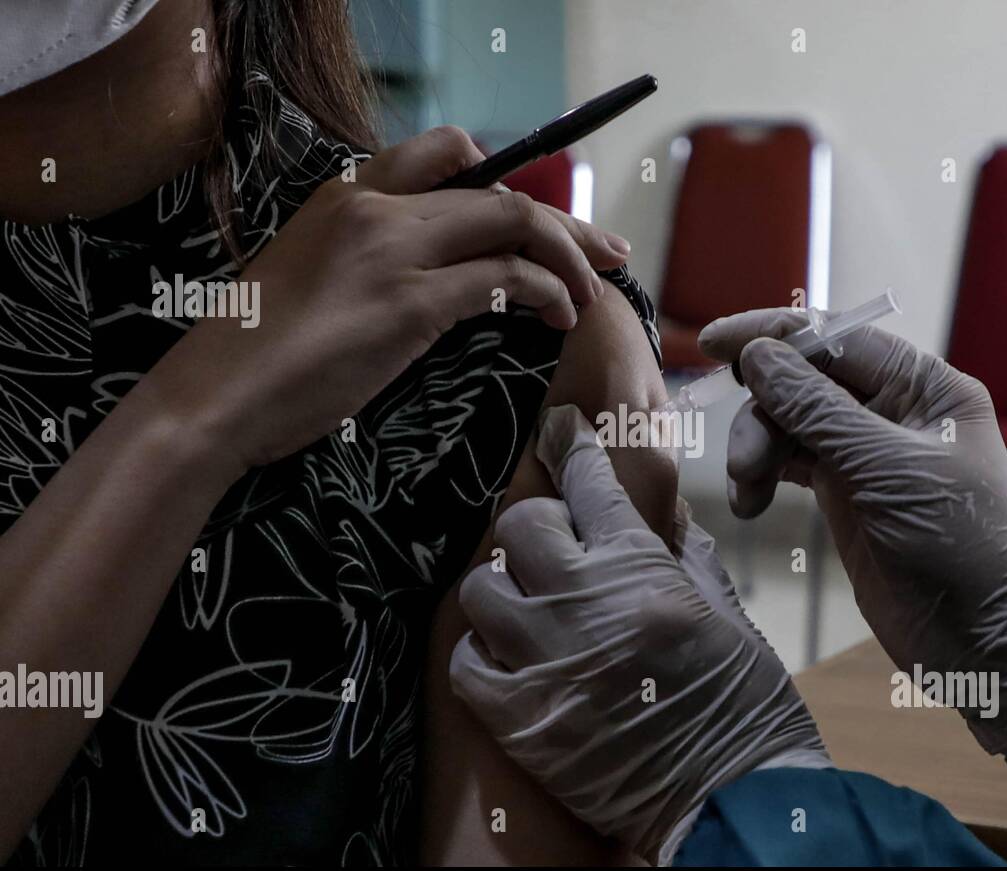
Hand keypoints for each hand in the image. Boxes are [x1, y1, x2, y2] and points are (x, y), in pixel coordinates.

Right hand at [142, 126, 630, 469]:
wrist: (212, 397)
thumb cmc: (256, 354)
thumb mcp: (312, 277)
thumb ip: (368, 258)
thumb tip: (435, 276)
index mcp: (346, 194)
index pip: (445, 152)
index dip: (505, 183)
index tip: (539, 221)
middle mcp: (375, 208)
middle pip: (499, 191)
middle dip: (566, 223)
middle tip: (609, 252)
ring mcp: (393, 252)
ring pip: (513, 226)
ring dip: (569, 258)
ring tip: (591, 294)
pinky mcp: (410, 304)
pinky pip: (506, 280)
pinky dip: (548, 293)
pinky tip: (560, 316)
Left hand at [451, 405, 828, 864]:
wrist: (734, 796)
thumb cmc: (743, 703)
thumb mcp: (727, 612)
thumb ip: (683, 553)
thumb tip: (659, 512)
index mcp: (642, 570)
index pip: (589, 481)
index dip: (570, 445)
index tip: (560, 429)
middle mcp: (583, 604)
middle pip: (520, 525)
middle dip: (539, 527)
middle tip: (558, 547)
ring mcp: (543, 661)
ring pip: (481, 588)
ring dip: (505, 590)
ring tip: (532, 606)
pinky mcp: (518, 718)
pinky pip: (467, 662)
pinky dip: (484, 655)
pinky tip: (512, 658)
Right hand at [698, 310, 1006, 787]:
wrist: (981, 637)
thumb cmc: (956, 543)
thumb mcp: (884, 467)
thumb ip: (817, 409)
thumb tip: (759, 354)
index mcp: (924, 387)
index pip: (837, 339)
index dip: (774, 335)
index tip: (713, 342)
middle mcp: (894, 411)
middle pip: (804, 382)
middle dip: (764, 413)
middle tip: (741, 463)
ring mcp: (867, 453)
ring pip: (790, 424)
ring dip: (758, 451)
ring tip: (745, 494)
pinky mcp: (845, 494)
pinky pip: (790, 464)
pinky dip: (764, 477)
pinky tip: (749, 504)